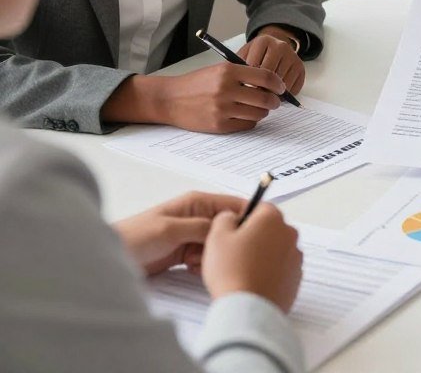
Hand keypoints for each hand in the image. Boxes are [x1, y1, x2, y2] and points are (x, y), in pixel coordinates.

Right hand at [102, 62, 285, 132]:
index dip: (278, 84)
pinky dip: (250, 121)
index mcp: (229, 71)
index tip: (281, 87)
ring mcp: (222, 109)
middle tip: (275, 102)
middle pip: (265, 99)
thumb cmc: (198, 83)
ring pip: (258, 114)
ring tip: (259, 108)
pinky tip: (245, 116)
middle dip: (274, 101)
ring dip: (263, 112)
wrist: (170, 98)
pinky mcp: (219, 125)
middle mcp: (226, 89)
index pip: (266, 77)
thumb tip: (271, 83)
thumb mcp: (220, 69)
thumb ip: (244, 74)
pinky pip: (246, 125)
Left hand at [114, 191, 244, 275]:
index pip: (232, 204)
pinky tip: (190, 269)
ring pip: (217, 245)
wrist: (111, 256)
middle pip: (227, 228)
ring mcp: (192, 234)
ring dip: (211, 256)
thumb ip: (200, 227)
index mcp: (197, 202)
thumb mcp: (171, 230)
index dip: (247, 215)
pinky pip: (205, 257)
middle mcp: (198, 216)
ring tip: (194, 263)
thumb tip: (227, 227)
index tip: (257, 233)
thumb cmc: (137, 237)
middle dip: (224, 242)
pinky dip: (202, 265)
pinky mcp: (185, 251)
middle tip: (210, 254)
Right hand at [202, 203, 302, 312]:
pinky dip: (270, 273)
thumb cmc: (231, 271)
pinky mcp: (296, 279)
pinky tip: (254, 284)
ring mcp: (296, 257)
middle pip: (269, 229)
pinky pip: (281, 270)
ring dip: (263, 256)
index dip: (243, 219)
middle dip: (254, 238)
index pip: (259, 208)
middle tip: (234, 255)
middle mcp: (290, 234)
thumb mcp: (217, 236)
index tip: (232, 234)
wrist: (247, 310)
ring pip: (276, 250)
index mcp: (273, 218)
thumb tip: (232, 217)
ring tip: (243, 273)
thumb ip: (225, 218)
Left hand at [239, 27, 305, 93]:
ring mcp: (293, 57)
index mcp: (263, 41)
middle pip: (270, 75)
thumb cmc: (255, 56)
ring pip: (282, 84)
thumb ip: (240, 68)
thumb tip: (242, 88)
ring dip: (273, 94)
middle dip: (261, 89)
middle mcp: (281, 46)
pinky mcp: (301, 68)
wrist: (274, 47)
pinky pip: (293, 89)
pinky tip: (275, 93)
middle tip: (254, 97)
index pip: (254, 66)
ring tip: (264, 95)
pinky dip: (284, 96)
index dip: (247, 81)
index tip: (243, 90)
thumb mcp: (244, 56)